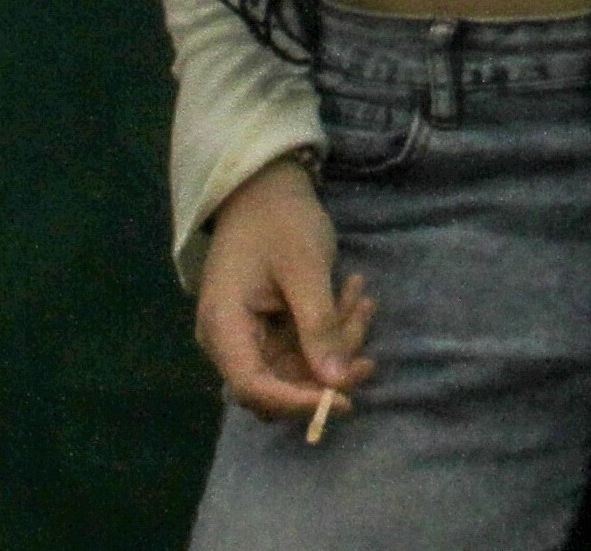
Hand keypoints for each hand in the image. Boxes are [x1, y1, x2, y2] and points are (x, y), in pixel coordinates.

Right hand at [197, 156, 376, 427]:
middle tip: (366, 340)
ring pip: (298, 368)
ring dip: (337, 342)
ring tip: (363, 298)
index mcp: (223, 326)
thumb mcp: (305, 268)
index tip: (343, 400)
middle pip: (278, 384)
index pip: (253, 387)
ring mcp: (249, 336)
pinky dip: (332, 328)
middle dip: (327, 368)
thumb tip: (335, 386)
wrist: (267, 188)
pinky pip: (303, 347)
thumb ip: (319, 327)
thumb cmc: (280, 221)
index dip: (297, 402)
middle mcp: (229, 341)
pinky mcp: (269, 329)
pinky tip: (355, 295)